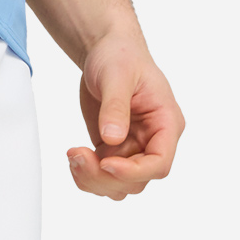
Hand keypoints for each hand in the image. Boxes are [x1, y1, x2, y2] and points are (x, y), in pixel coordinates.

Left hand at [67, 32, 183, 199]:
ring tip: (73, 154)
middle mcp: (154, 141)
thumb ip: (116, 107)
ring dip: (92, 179)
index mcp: (166, 123)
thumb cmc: (120, 56)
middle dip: (104, 176)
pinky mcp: (114, 152)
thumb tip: (112, 138)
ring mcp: (133, 149)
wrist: (106, 53)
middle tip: (77, 155)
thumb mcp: (117, 76)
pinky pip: (102, 178)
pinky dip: (85, 175)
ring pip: (118, 186)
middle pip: (136, 181)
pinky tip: (74, 156)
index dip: (133, 171)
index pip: (159, 163)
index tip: (105, 162)